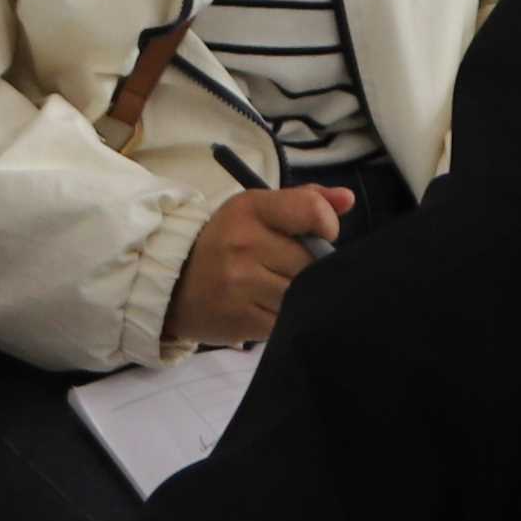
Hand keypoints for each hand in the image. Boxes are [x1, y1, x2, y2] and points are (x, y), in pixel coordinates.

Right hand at [168, 183, 355, 347]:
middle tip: (290, 267)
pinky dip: (285, 318)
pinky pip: (287, 320)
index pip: (311, 210)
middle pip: (311, 260)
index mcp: (250, 209)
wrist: (173, 284)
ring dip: (299, 295)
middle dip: (309, 267)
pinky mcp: (242, 320)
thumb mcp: (256, 211)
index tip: (319, 235)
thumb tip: (348, 200)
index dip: (327, 226)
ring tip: (278, 288)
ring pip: (302, 293)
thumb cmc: (226, 242)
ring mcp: (241, 284)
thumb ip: (305, 201)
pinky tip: (267, 308)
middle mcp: (244, 244)